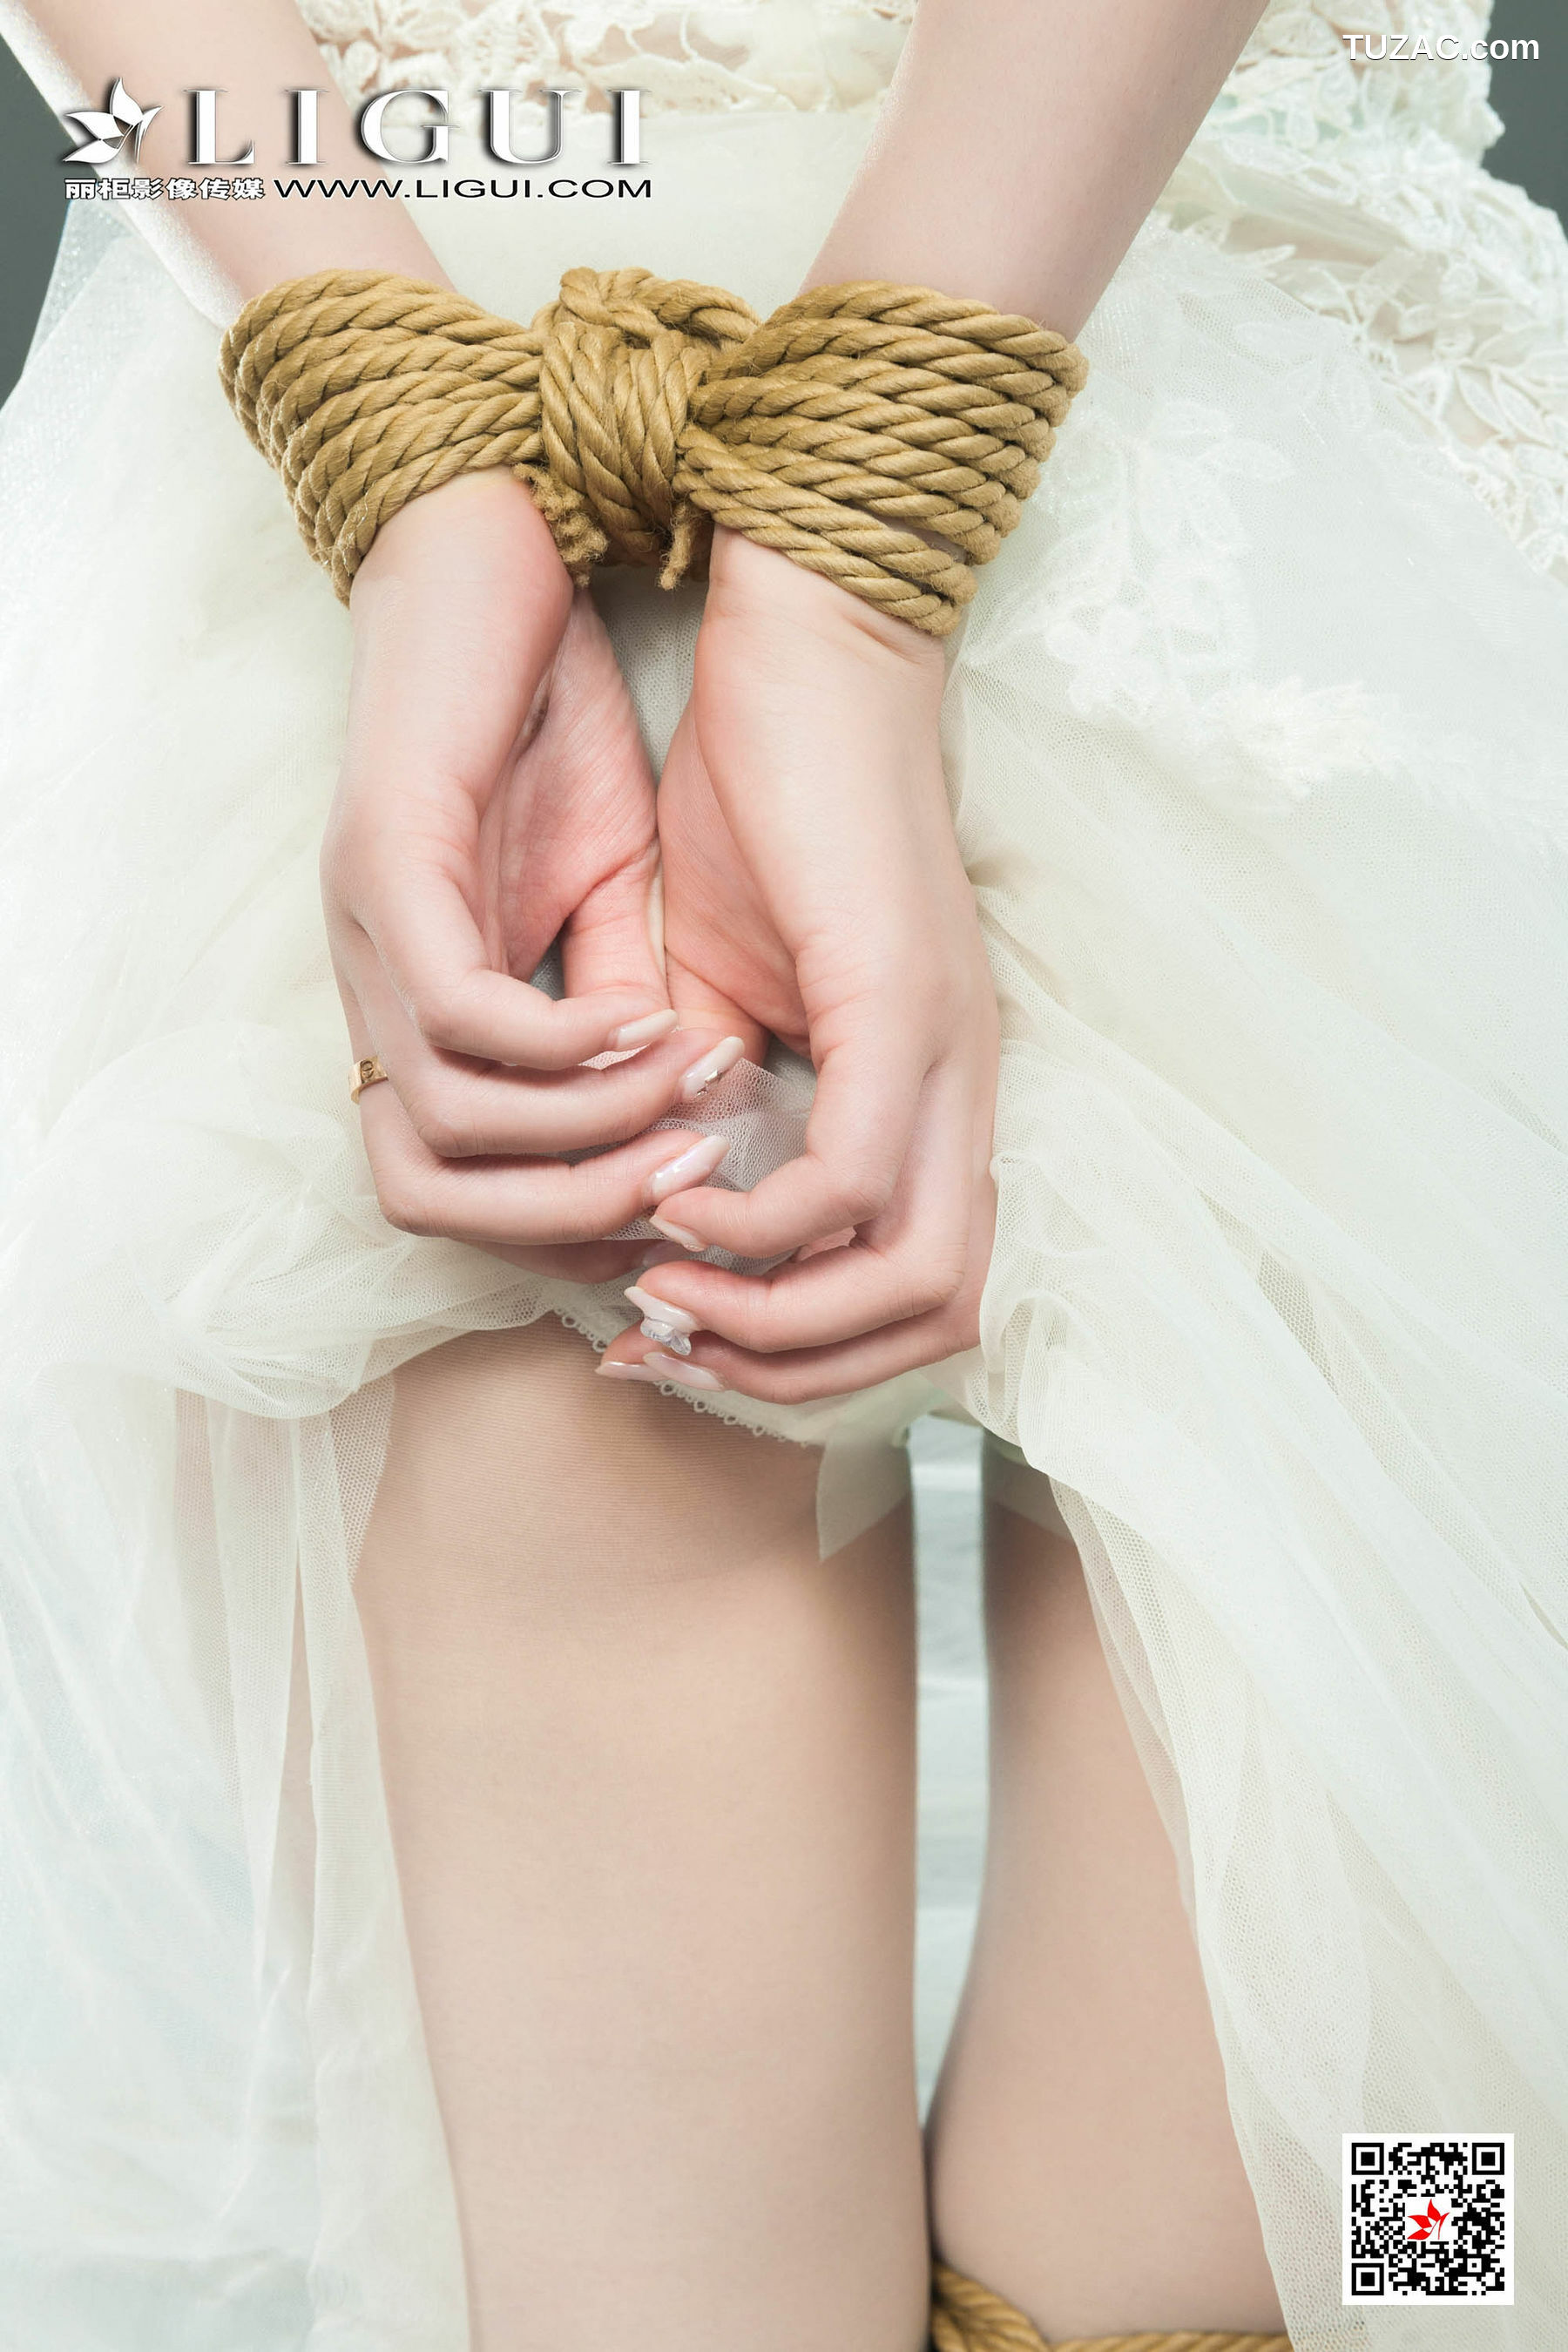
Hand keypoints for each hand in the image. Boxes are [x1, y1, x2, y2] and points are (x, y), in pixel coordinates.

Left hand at [322, 473, 741, 1282]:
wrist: (499, 550)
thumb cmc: (551, 717)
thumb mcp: (616, 887)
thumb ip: (627, 1000)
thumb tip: (680, 1117)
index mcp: (414, 1002)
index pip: (448, 1186)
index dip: (564, 1225)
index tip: (683, 1213)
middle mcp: (367, 984)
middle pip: (419, 1192)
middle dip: (567, 1218)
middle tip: (692, 1193)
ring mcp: (365, 926)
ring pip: (440, 1123)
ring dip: (584, 1139)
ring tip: (697, 1103)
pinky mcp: (383, 858)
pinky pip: (456, 1012)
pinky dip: (561, 1047)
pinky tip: (652, 1023)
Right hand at [602, 528, 998, 1400]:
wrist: (802, 651)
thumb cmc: (760, 800)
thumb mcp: (713, 979)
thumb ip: (705, 1094)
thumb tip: (669, 1197)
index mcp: (928, 1085)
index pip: (920, 1288)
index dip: (799, 1348)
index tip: (667, 1329)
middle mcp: (962, 1086)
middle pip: (942, 1315)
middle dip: (792, 1369)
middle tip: (666, 1338)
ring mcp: (947, 1050)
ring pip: (921, 1280)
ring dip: (779, 1320)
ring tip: (666, 1287)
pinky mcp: (902, 1002)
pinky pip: (853, 1179)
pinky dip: (763, 1226)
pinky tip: (677, 1191)